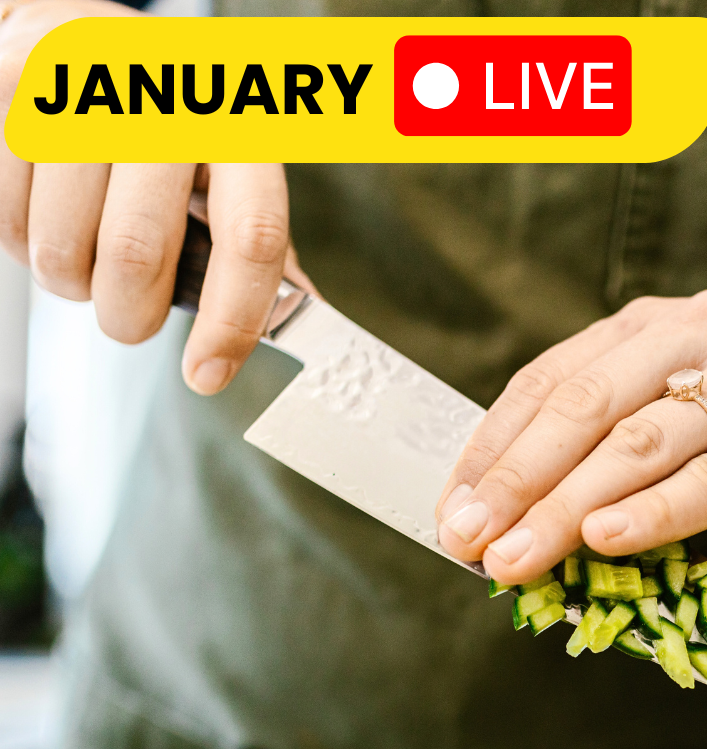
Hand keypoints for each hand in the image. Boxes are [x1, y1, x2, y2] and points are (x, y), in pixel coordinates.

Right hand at [0, 0, 311, 394]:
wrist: (84, 42)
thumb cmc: (168, 134)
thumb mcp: (230, 175)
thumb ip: (259, 243)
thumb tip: (305, 308)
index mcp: (240, 134)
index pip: (253, 237)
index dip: (233, 319)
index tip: (208, 375)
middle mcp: (168, 103)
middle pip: (137, 254)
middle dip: (128, 314)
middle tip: (128, 315)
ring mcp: (86, 89)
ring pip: (62, 246)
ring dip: (70, 281)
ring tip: (83, 253)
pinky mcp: (15, 84)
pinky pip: (7, 216)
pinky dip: (24, 242)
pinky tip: (46, 213)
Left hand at [436, 290, 706, 583]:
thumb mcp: (665, 420)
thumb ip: (597, 451)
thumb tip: (502, 517)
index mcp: (646, 325)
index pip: (549, 381)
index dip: (493, 448)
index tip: (452, 509)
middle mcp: (697, 331)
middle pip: (587, 407)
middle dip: (519, 480)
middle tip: (472, 539)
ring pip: (643, 443)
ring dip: (570, 506)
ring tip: (520, 555)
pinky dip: (657, 512)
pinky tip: (608, 541)